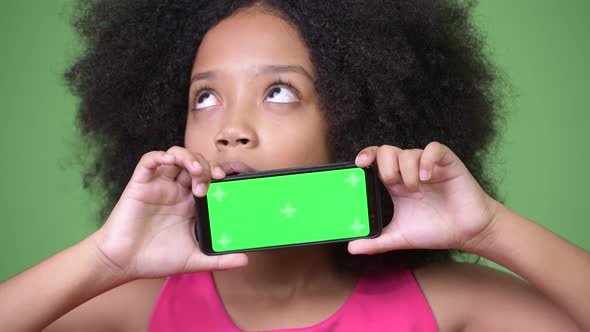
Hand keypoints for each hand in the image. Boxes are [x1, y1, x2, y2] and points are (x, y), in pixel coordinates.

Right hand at [90, 146, 247, 280]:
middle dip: (208, 166)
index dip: (220, 174)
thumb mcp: (194, 260)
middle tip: (213, 181)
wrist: (124, 264)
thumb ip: (220, 260)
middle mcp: (176, 191)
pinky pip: (149, 160)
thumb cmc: (156, 260)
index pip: (209, 178)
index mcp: (189, 204)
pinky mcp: (140, 184)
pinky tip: (170, 161)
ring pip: (176, 155)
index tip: (229, 182)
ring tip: (197, 172)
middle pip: (196, 163)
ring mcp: (158, 186)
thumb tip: (246, 260)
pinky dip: (161, 155)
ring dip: (189, 158)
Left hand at [348, 142, 499, 254]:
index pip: (375, 160)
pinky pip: (433, 149)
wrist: (467, 233)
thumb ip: (377, 242)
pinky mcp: (447, 163)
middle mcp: (409, 171)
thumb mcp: (400, 236)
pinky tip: (427, 178)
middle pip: (387, 151)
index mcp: (395, 183)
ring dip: (407, 173)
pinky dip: (426, 161)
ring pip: (408, 152)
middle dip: (386, 168)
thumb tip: (351, 248)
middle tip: (394, 187)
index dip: (366, 156)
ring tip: (417, 192)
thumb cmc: (435, 230)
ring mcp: (428, 166)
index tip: (358, 165)